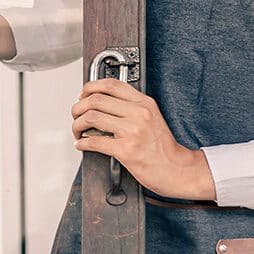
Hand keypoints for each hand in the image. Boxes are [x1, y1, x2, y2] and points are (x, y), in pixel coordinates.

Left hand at [71, 78, 215, 200]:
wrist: (178, 169)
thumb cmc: (164, 148)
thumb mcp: (153, 117)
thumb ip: (132, 108)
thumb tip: (103, 105)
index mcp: (144, 103)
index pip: (111, 85)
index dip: (90, 87)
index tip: (83, 95)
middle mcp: (138, 113)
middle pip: (96, 99)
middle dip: (78, 107)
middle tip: (76, 115)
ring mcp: (132, 131)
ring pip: (92, 117)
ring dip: (77, 124)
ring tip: (77, 130)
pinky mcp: (126, 150)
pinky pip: (94, 142)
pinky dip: (82, 143)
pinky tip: (81, 144)